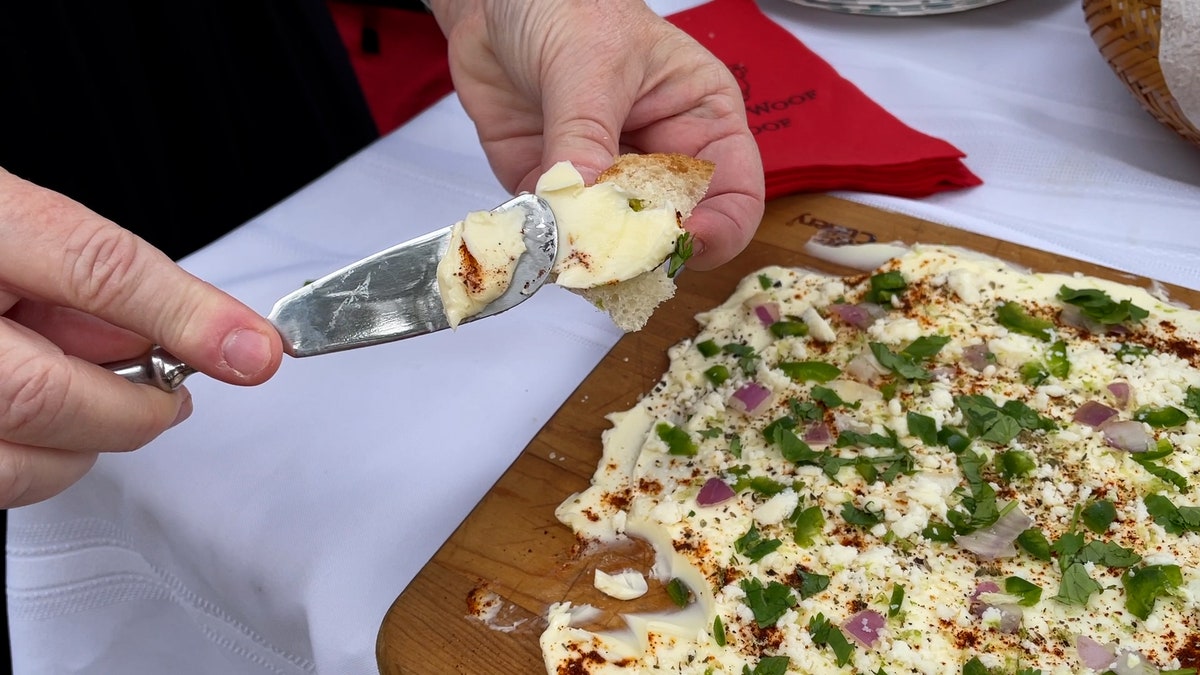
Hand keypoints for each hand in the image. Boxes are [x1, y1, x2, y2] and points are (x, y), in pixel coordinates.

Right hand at [0, 169, 283, 507]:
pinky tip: (36, 418)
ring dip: (83, 447)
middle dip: (134, 408)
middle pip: (47, 394)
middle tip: (171, 394)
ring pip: (11, 463)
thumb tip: (180, 334)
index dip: (187, 314)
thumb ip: (90, 275)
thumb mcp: (13, 224)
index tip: (256, 350)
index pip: (93, 266)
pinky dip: (32, 460)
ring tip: (103, 403)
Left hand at [430, 0, 764, 270]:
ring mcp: (607, 181)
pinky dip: (546, 242)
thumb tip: (587, 208)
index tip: (680, 243)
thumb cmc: (568, 7)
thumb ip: (586, 137)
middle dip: (646, 252)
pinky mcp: (555, 193)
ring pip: (615, 244)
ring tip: (565, 249)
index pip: (734, 193)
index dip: (719, 229)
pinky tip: (535, 232)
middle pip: (674, 232)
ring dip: (590, 254)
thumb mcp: (588, 65)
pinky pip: (558, 234)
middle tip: (613, 258)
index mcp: (700, 121)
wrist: (494, 0)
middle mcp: (660, 160)